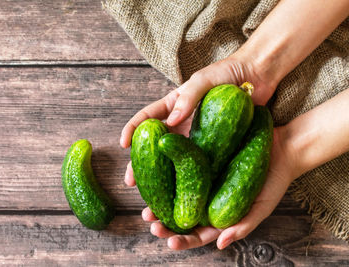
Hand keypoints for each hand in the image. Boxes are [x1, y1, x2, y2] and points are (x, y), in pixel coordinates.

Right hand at [120, 55, 289, 249]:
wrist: (257, 77)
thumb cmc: (228, 72)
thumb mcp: (204, 80)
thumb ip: (188, 97)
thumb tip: (171, 120)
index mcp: (175, 105)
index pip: (147, 118)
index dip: (132, 130)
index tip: (122, 144)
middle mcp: (182, 123)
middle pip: (156, 146)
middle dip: (141, 163)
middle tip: (131, 181)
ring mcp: (197, 136)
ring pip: (174, 159)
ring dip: (162, 177)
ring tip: (152, 195)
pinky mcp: (214, 146)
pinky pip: (198, 162)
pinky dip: (187, 177)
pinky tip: (180, 191)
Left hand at [126, 126, 297, 249]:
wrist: (281, 148)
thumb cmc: (273, 181)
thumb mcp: (261, 207)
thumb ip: (242, 226)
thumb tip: (219, 244)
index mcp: (219, 217)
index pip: (198, 234)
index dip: (183, 241)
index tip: (170, 242)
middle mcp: (206, 201)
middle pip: (181, 217)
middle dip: (164, 223)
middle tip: (150, 220)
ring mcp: (202, 181)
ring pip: (177, 195)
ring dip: (160, 200)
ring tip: (147, 203)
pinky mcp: (200, 161)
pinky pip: (181, 170)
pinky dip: (167, 174)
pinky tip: (155, 173)